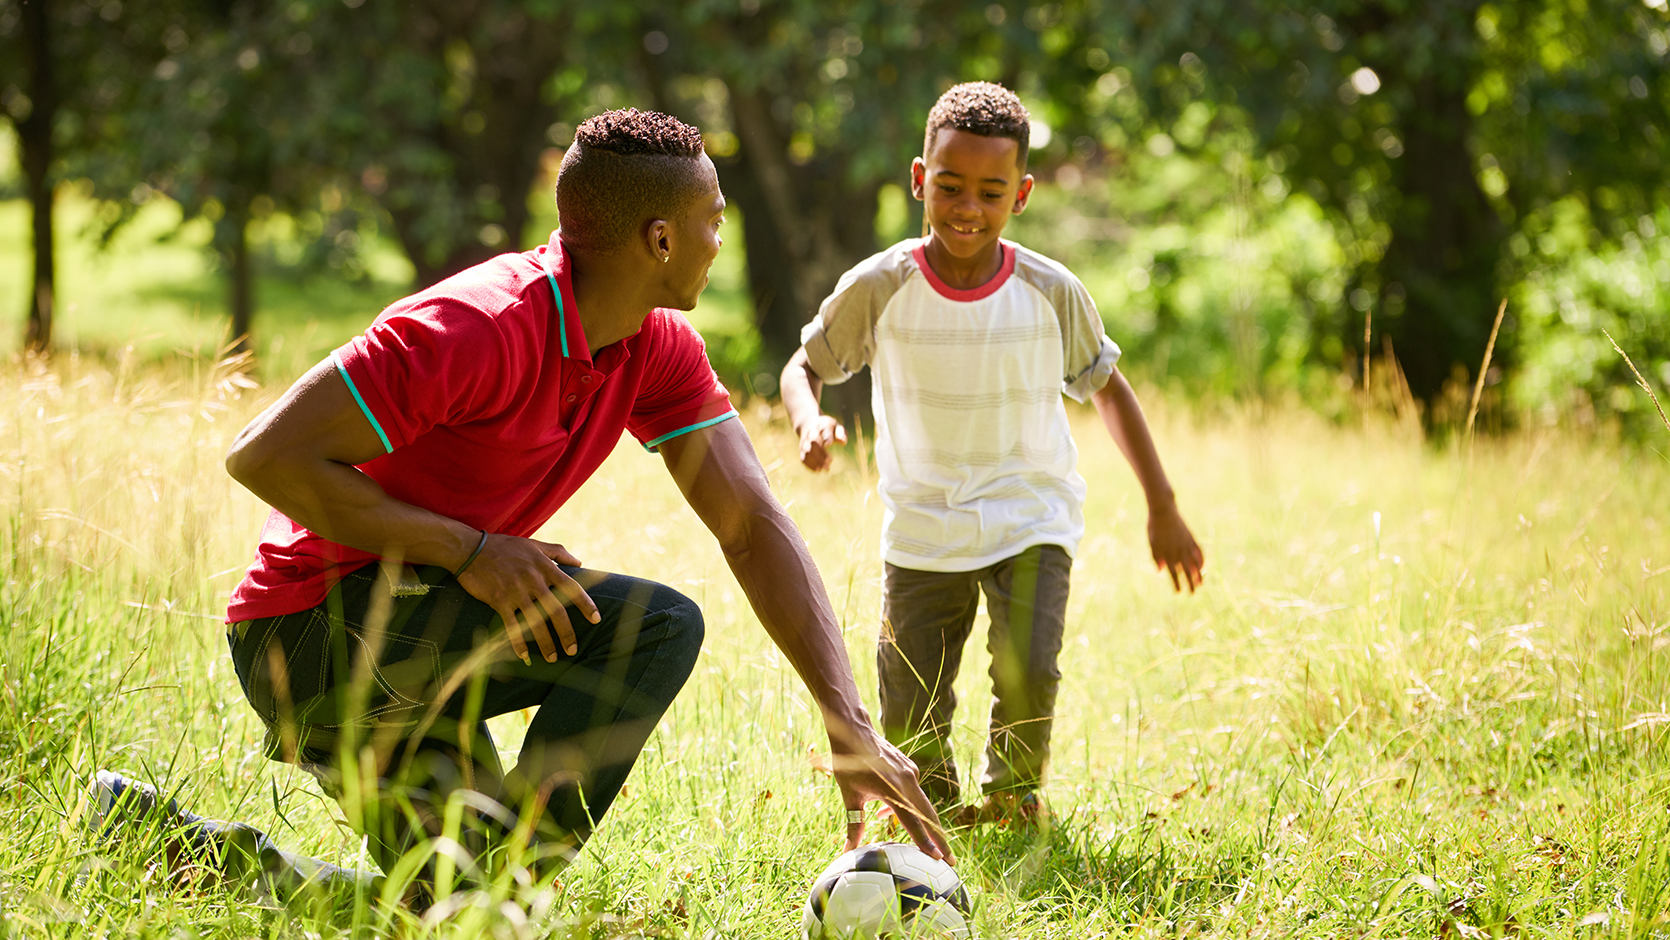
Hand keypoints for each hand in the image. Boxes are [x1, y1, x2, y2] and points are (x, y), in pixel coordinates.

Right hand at [456, 534, 600, 662]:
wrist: (470, 549)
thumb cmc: (504, 547)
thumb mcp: (534, 544)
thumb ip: (558, 552)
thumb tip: (580, 562)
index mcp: (544, 566)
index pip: (571, 587)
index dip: (586, 604)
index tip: (597, 619)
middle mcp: (533, 579)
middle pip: (556, 610)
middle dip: (567, 633)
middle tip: (573, 650)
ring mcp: (515, 591)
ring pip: (536, 622)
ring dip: (546, 643)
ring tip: (552, 658)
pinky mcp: (498, 600)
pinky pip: (512, 626)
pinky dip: (518, 642)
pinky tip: (524, 656)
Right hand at [797, 415, 847, 471]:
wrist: (806, 423)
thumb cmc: (826, 427)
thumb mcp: (835, 426)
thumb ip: (841, 432)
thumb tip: (843, 442)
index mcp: (822, 426)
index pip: (824, 431)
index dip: (826, 438)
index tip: (830, 444)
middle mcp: (812, 433)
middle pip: (814, 442)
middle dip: (821, 453)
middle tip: (830, 461)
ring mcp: (805, 441)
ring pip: (807, 451)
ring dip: (816, 461)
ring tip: (826, 469)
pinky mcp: (801, 449)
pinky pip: (803, 458)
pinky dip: (809, 465)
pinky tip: (818, 470)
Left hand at [829, 724, 953, 864]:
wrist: (854, 731)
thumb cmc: (848, 764)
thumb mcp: (850, 796)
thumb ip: (854, 824)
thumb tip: (848, 850)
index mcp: (892, 790)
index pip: (913, 822)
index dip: (926, 842)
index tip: (938, 859)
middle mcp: (907, 781)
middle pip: (929, 816)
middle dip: (940, 840)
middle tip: (951, 862)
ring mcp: (911, 773)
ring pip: (923, 805)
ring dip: (925, 825)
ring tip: (929, 846)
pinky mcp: (910, 768)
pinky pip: (913, 793)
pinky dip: (907, 807)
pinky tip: (887, 813)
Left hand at [1148, 503, 1203, 592]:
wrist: (1163, 510)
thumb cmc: (1154, 527)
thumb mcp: (1152, 542)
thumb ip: (1155, 557)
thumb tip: (1160, 571)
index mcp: (1167, 553)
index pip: (1173, 573)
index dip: (1177, 583)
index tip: (1179, 592)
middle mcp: (1179, 550)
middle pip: (1186, 571)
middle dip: (1190, 583)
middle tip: (1192, 593)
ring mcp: (1186, 544)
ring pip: (1194, 562)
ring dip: (1198, 574)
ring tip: (1201, 583)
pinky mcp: (1191, 537)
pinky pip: (1198, 551)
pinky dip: (1201, 559)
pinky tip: (1203, 566)